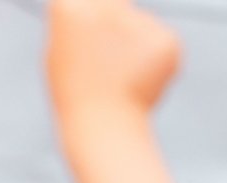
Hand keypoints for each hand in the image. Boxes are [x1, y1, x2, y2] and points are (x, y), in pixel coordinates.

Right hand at [47, 0, 182, 135]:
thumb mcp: (60, 47)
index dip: (92, 19)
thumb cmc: (77, 92)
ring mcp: (138, 22)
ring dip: (136, 41)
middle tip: (111, 58)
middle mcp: (105, 7)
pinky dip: (156, 56)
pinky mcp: (166, 39)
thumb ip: (80, 19)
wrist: (105, 126)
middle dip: (115, 24)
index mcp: (70, 5)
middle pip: (116, 2)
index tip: (93, 42)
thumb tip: (96, 7)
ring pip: (140, 21)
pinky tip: (142, 78)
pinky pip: (160, 39)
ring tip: (124, 74)